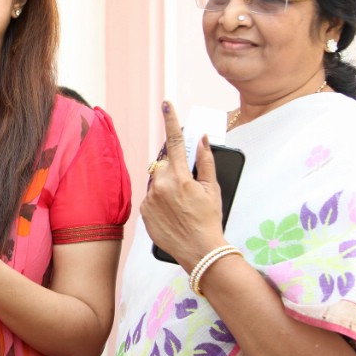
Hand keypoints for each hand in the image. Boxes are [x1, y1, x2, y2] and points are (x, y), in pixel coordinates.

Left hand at [141, 102, 226, 272]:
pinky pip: (150, 197)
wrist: (198, 251)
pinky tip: (172, 214)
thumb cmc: (209, 220)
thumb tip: (202, 139)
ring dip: (166, 186)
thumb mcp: (213, 189)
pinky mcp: (143, 211)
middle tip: (187, 188)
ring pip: (156, 181)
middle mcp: (161, 185)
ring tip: (180, 206)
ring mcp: (150, 199)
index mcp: (180, 177)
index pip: (174, 142)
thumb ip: (206, 162)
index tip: (166, 104)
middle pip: (164, 165)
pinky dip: (159, 201)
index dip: (170, 120)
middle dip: (174, 169)